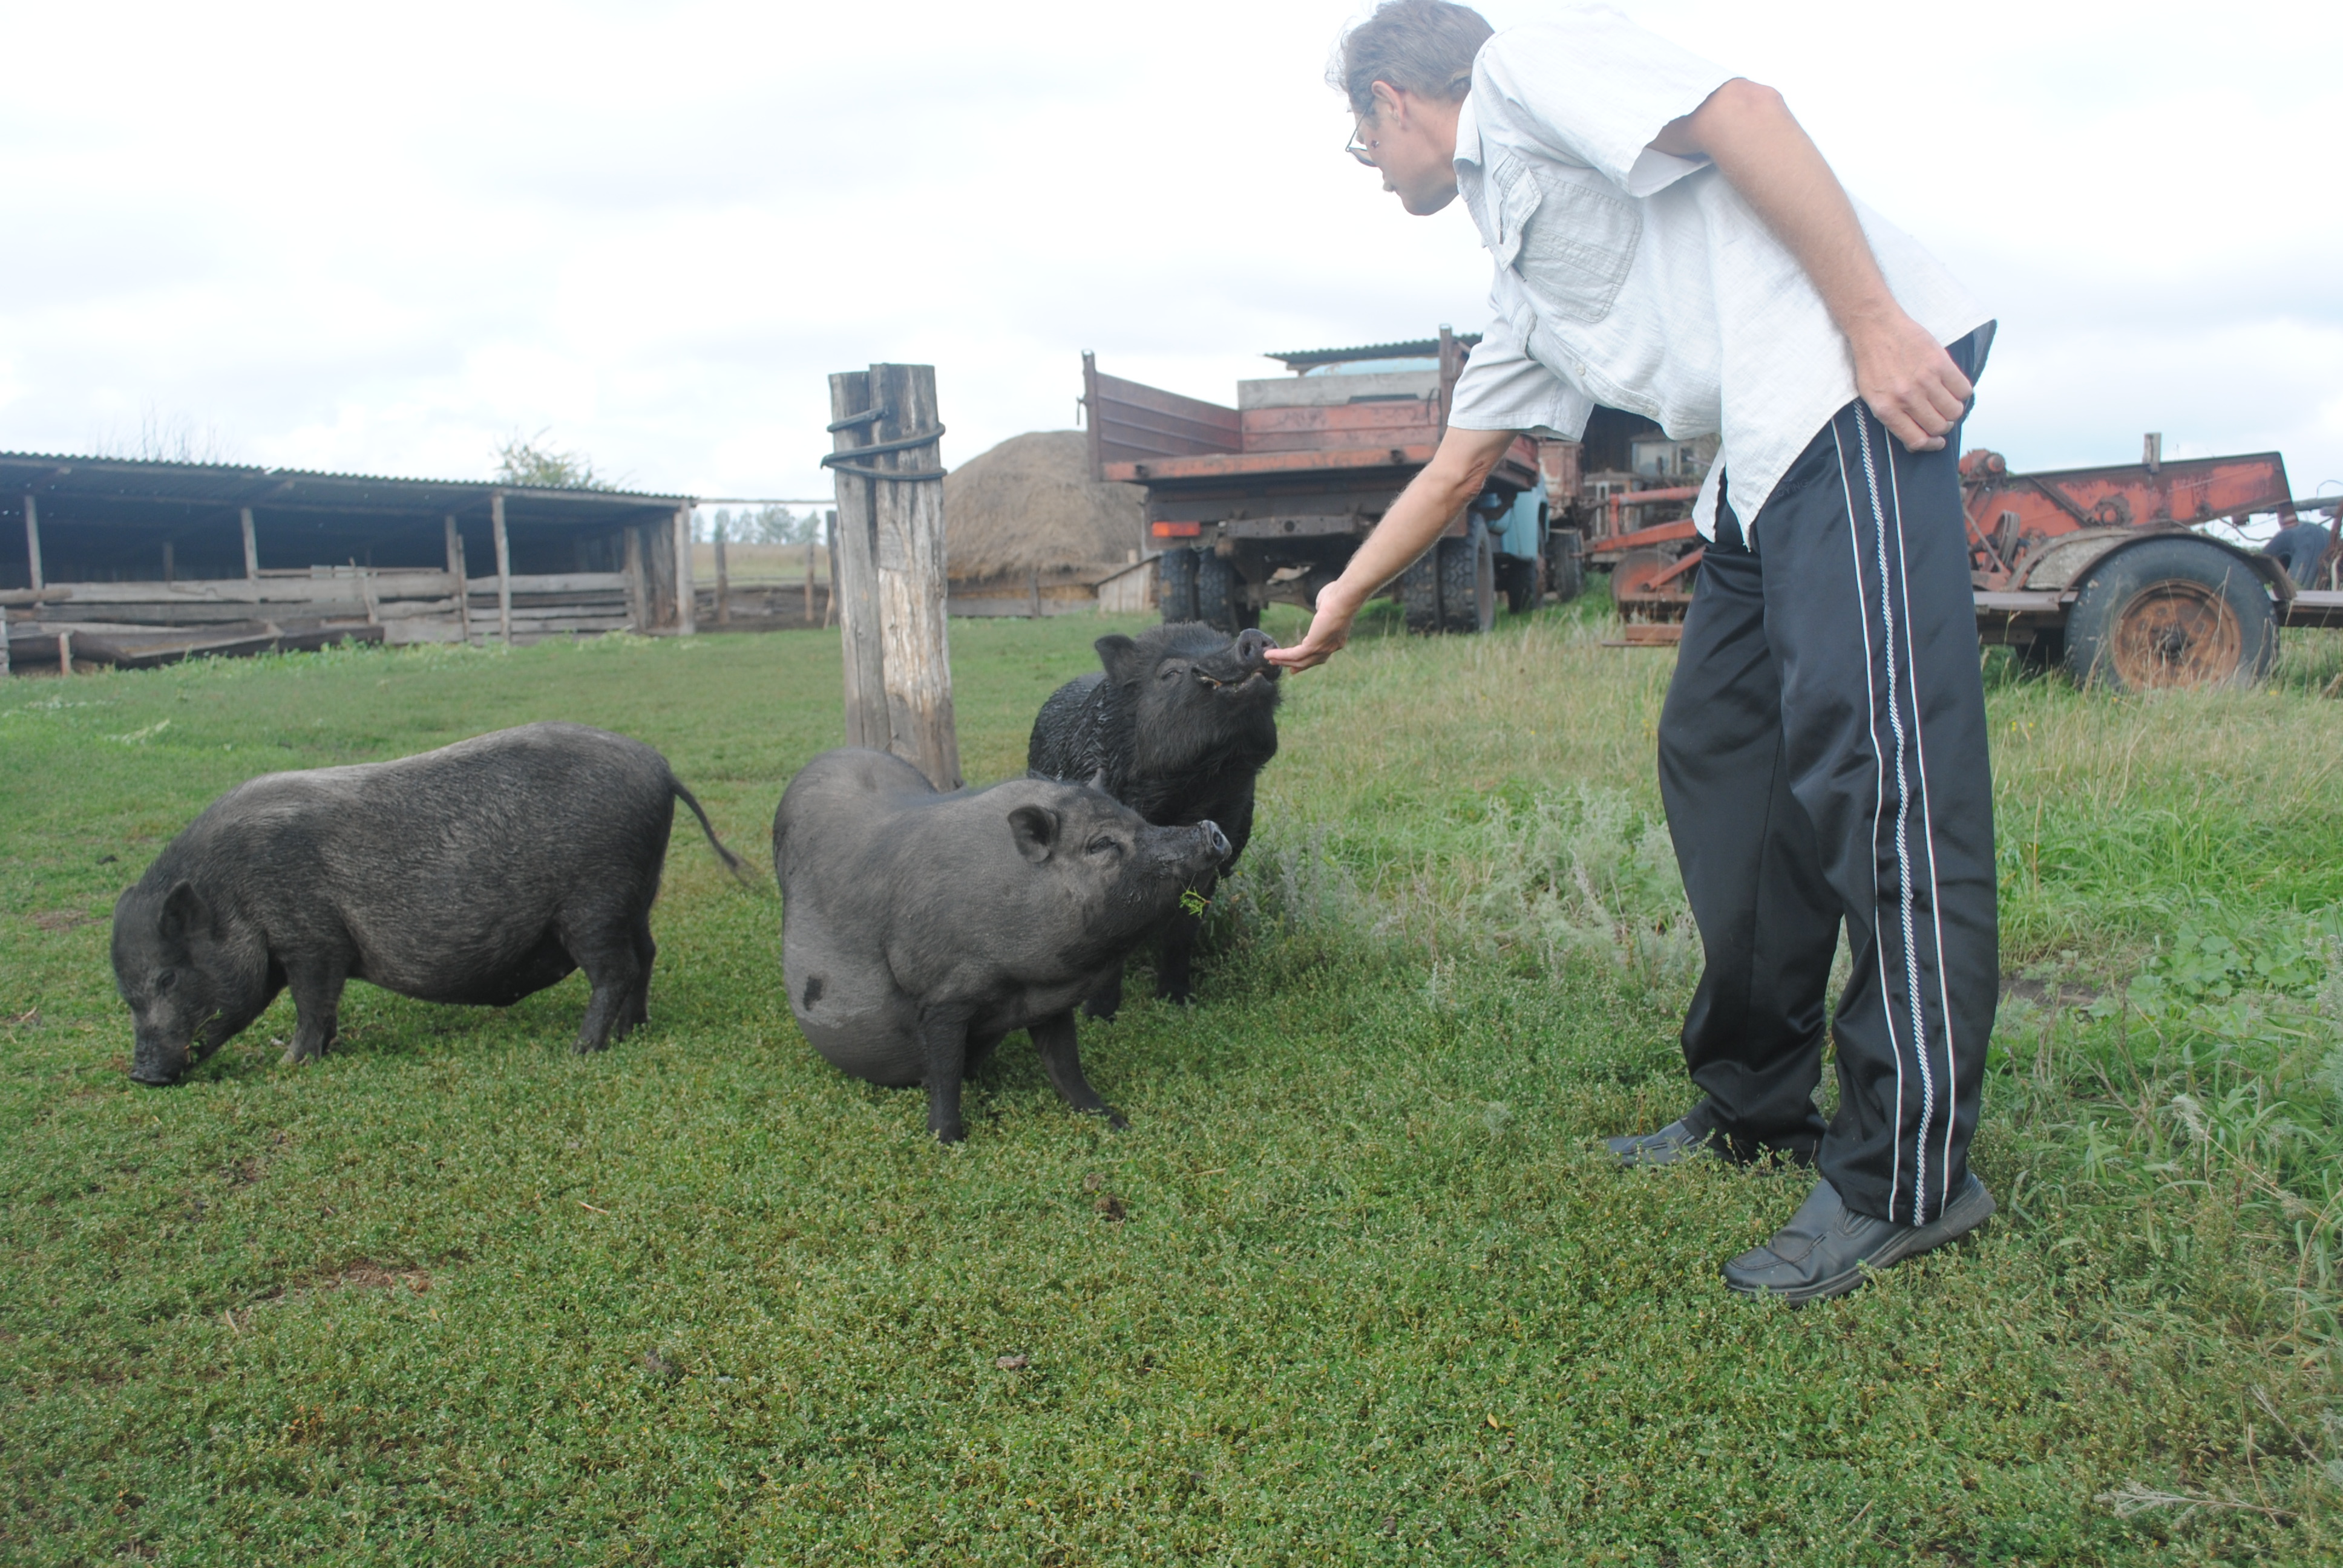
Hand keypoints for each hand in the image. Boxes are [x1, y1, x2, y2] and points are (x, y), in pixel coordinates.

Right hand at [1264, 577, 1368, 672]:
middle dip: (1291, 664)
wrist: (1344, 598)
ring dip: (1282, 660)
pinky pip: (1294, 655)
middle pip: (1308, 661)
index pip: (1319, 656)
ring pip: (1300, 660)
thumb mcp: (1328, 606)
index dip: (1305, 661)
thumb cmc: (1339, 596)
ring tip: (1269, 658)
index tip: (1294, 667)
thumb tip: (1320, 606)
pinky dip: (1281, 655)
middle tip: (1277, 663)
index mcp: (1336, 639)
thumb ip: (1322, 610)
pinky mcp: (1314, 646)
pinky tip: (1271, 654)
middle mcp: (1331, 648)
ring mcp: (1323, 649)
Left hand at [1850, 310, 1971, 452]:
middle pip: (1940, 427)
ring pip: (1955, 410)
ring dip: (1953, 410)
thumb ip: (1892, 419)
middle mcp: (1906, 397)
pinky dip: (1962, 393)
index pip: (1918, 440)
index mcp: (1887, 409)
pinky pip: (1964, 389)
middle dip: (1943, 426)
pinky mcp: (1940, 363)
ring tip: (1945, 401)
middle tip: (1940, 417)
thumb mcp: (1871, 397)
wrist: (1875, 329)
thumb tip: (1917, 441)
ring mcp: (1925, 380)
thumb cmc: (1872, 364)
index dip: (1931, 445)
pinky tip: (1952, 387)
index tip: (1937, 442)